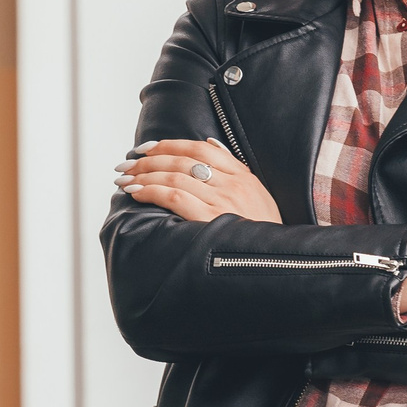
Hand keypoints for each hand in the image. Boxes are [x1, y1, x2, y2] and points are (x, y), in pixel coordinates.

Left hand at [114, 138, 282, 224]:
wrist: (281, 262)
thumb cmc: (264, 233)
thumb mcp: (258, 195)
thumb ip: (235, 169)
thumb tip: (209, 143)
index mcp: (243, 175)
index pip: (200, 148)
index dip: (169, 145)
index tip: (147, 148)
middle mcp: (233, 184)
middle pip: (182, 161)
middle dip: (149, 160)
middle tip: (126, 165)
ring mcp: (222, 202)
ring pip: (174, 177)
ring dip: (144, 176)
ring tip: (125, 180)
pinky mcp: (211, 219)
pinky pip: (174, 197)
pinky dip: (151, 191)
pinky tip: (137, 192)